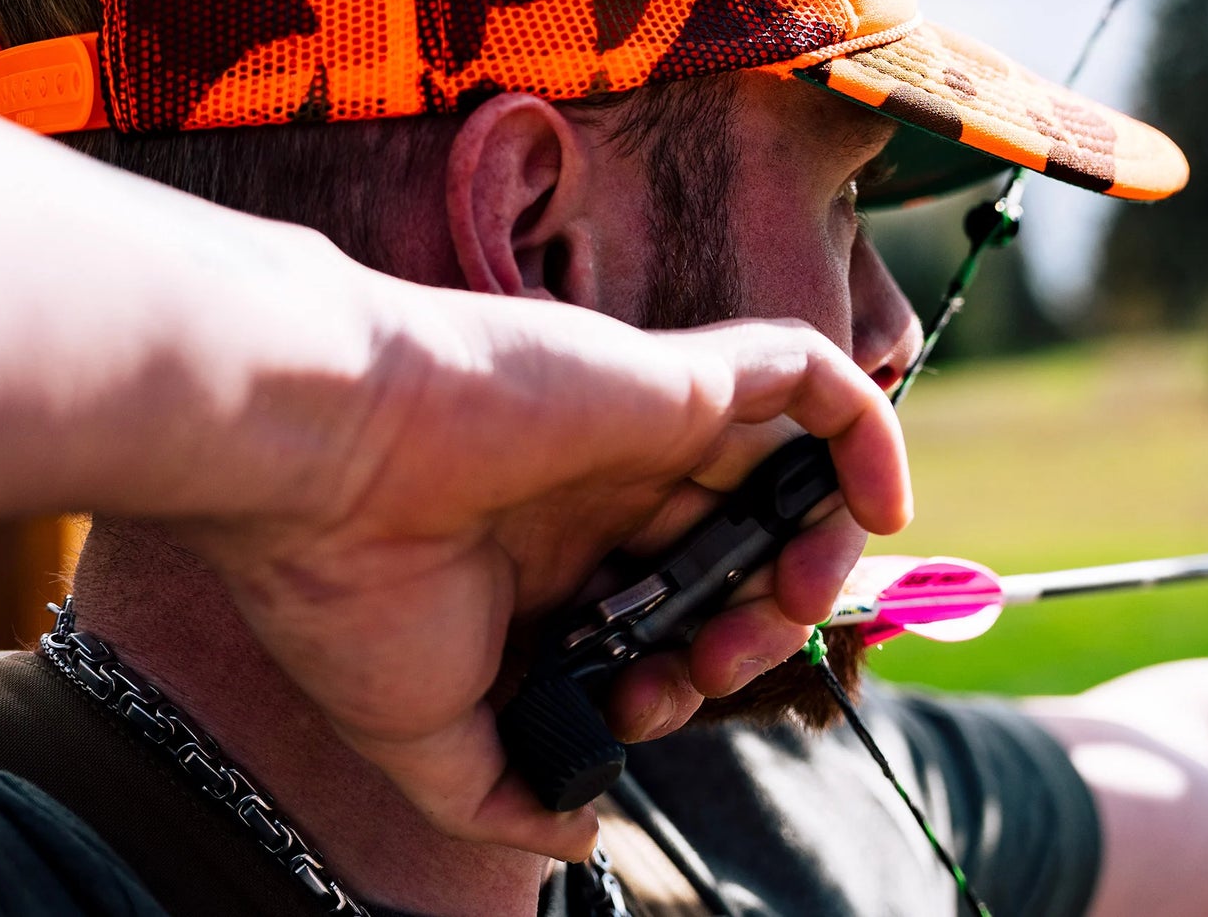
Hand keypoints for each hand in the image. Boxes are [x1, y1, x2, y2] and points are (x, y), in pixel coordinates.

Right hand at [180, 238, 910, 859]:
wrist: (322, 460)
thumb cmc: (351, 589)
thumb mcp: (428, 733)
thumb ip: (508, 789)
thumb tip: (580, 828)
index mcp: (544, 556)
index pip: (660, 612)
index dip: (683, 674)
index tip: (641, 708)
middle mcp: (601, 489)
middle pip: (730, 551)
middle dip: (752, 625)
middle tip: (720, 664)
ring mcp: (642, 430)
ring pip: (779, 476)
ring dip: (815, 549)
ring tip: (790, 600)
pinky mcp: (677, 379)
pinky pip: (809, 379)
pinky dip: (864, 430)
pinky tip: (885, 504)